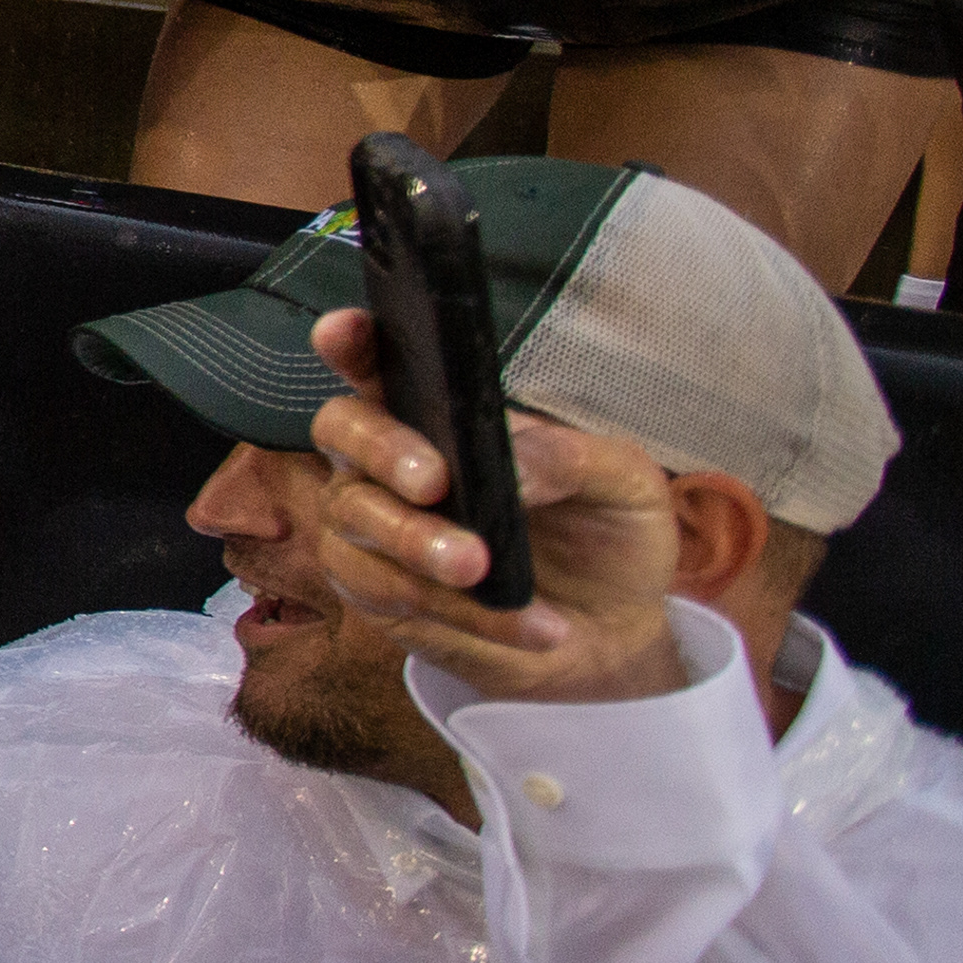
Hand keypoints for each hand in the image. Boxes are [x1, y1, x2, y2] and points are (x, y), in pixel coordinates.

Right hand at [304, 307, 686, 705]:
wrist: (616, 630)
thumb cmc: (608, 533)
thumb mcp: (621, 483)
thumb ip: (570, 459)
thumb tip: (510, 466)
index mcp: (444, 412)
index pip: (379, 363)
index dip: (350, 342)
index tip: (344, 332)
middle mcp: (391, 461)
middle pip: (341, 430)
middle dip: (382, 450)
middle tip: (435, 482)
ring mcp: (375, 528)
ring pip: (354, 520)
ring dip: (415, 544)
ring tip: (482, 571)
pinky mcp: (380, 596)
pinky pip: (391, 596)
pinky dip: (462, 612)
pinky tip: (531, 623)